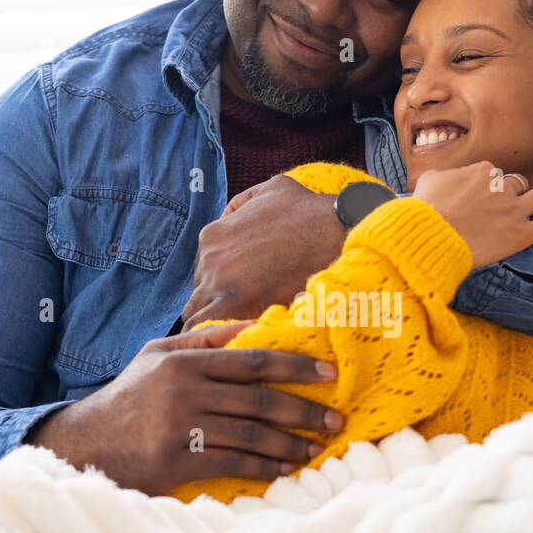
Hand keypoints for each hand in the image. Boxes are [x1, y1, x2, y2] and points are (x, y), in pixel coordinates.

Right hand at [26, 322, 341, 494]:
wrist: (87, 443)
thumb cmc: (132, 396)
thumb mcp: (158, 355)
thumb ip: (205, 338)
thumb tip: (256, 324)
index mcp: (184, 362)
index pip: (252, 361)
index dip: (295, 366)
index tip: (328, 373)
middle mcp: (183, 392)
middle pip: (260, 401)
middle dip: (304, 411)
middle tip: (336, 420)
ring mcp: (180, 429)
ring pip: (251, 436)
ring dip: (290, 444)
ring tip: (316, 448)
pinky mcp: (177, 463)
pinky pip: (233, 464)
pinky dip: (264, 468)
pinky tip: (284, 469)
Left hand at [182, 174, 344, 327]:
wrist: (334, 230)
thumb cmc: (308, 210)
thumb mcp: (271, 188)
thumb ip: (244, 202)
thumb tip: (232, 216)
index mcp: (212, 236)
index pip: (202, 272)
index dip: (220, 286)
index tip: (242, 296)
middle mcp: (208, 259)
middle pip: (199, 295)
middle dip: (216, 307)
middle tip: (243, 319)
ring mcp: (218, 282)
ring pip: (198, 315)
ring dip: (215, 324)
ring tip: (239, 336)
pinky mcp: (233, 303)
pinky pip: (208, 330)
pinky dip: (218, 338)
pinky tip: (238, 343)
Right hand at [413, 162, 532, 267]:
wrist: (431, 234)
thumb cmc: (425, 209)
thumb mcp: (428, 181)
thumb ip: (441, 176)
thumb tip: (440, 178)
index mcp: (482, 170)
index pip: (493, 173)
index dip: (489, 185)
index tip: (482, 194)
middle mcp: (502, 185)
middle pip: (517, 182)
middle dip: (518, 188)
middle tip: (514, 198)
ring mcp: (515, 209)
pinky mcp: (522, 233)